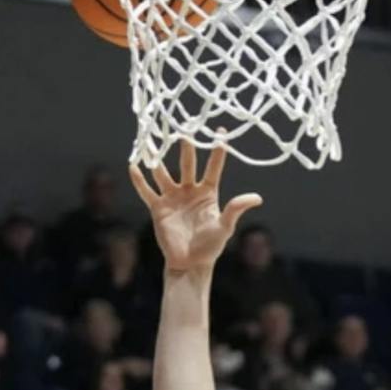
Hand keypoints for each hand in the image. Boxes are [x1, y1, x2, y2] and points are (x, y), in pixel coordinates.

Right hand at [131, 141, 262, 278]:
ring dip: (155, 157)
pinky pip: (146, 191)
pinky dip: (139, 179)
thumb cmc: (210, 247)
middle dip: (185, 146)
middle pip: (187, 163)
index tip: (221, 130)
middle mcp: (189, 190)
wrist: (189, 263)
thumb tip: (257, 198)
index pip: (214, 166)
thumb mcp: (225, 227)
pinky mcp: (158, 208)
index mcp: (208, 193)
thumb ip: (236, 209)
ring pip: (163, 172)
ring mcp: (172, 197)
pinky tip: (133, 165)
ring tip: (150, 139)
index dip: (217, 149)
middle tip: (183, 126)